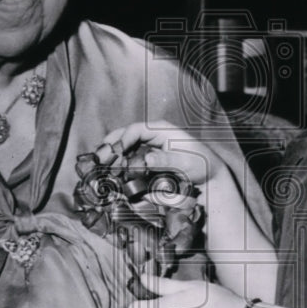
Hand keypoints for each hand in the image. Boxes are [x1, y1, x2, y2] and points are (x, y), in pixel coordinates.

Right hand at [97, 121, 226, 204]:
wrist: (208, 178)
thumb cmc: (201, 165)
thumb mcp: (187, 162)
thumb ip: (168, 159)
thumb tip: (148, 159)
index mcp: (163, 130)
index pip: (137, 130)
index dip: (123, 139)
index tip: (113, 153)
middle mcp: (153, 136)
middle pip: (126, 135)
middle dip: (111, 144)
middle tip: (98, 157)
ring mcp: (149, 147)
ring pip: (125, 147)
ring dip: (113, 155)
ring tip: (101, 165)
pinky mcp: (147, 159)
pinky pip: (130, 158)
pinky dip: (120, 164)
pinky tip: (112, 172)